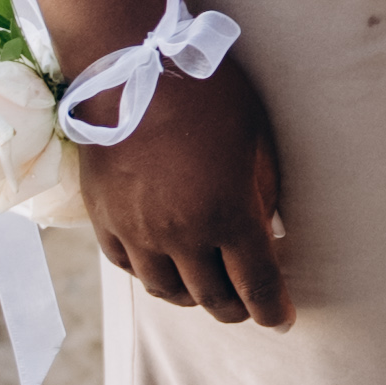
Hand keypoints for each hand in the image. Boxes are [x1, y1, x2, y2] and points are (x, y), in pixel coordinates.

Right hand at [78, 50, 292, 326]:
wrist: (129, 64)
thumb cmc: (208, 92)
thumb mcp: (256, 137)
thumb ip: (263, 192)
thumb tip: (268, 230)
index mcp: (228, 215)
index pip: (257, 285)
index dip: (273, 310)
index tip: (282, 320)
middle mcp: (181, 235)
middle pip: (213, 298)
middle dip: (238, 308)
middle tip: (250, 305)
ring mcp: (137, 232)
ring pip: (168, 292)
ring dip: (194, 297)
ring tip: (209, 290)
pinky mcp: (104, 221)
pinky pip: (130, 268)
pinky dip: (154, 276)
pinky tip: (166, 268)